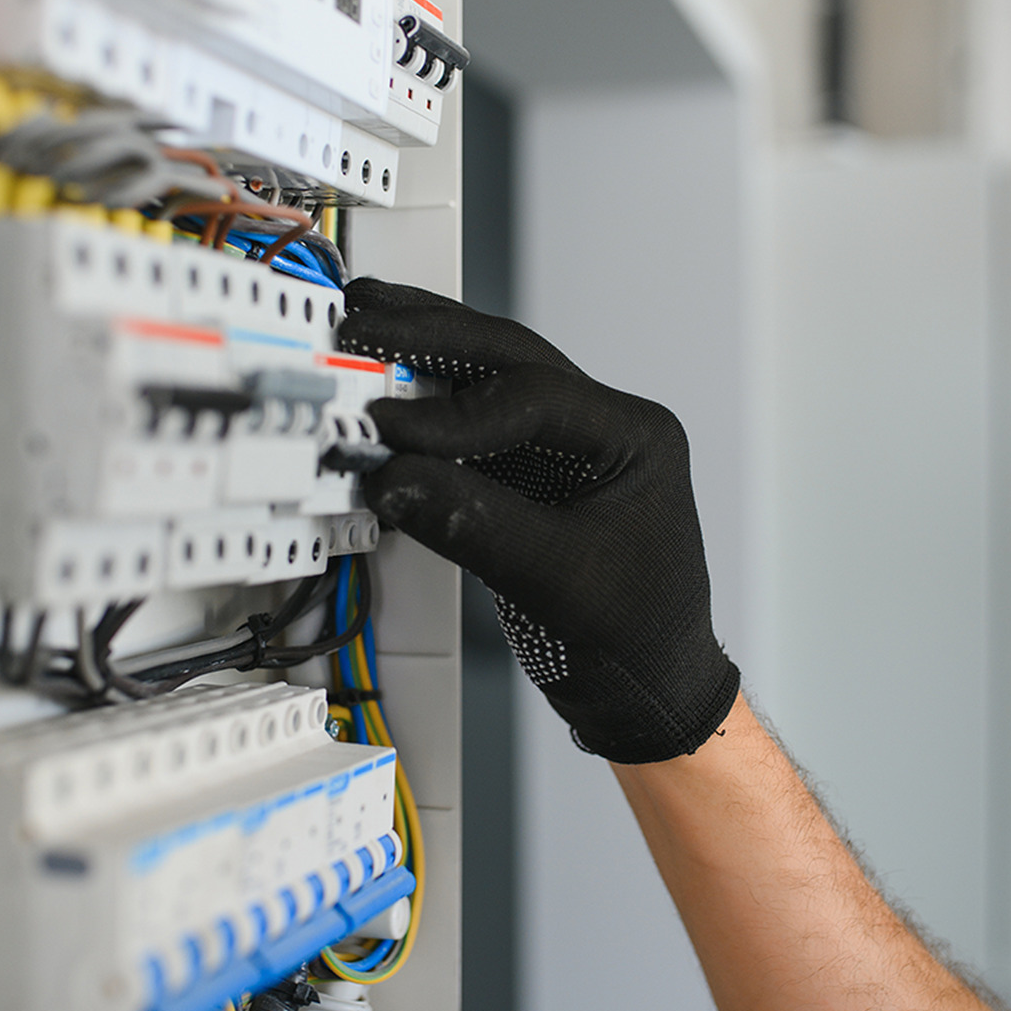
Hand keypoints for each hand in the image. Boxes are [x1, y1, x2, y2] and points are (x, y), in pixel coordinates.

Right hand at [338, 279, 738, 762]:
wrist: (650, 690)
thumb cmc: (637, 639)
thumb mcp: (557, 581)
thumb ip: (473, 523)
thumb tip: (394, 480)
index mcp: (635, 437)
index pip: (531, 398)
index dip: (449, 414)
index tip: (385, 429)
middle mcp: (604, 427)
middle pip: (508, 359)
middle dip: (430, 336)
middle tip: (360, 320)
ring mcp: (567, 447)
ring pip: (489, 379)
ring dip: (424, 355)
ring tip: (365, 325)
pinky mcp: (533, 475)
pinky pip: (474, 425)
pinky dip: (425, 410)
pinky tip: (385, 393)